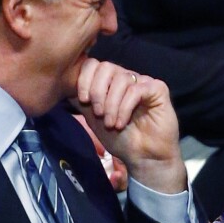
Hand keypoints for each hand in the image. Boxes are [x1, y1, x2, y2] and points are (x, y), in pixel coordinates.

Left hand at [73, 60, 185, 193]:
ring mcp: (143, 82)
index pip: (93, 65)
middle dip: (97, 91)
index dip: (84, 79)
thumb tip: (66, 84)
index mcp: (111, 82)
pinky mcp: (157, 89)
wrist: (143, 157)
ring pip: (121, 79)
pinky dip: (125, 107)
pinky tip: (121, 123)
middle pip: (106, 67)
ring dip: (111, 104)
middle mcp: (127, 78)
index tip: (83, 100)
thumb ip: (82, 100)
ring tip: (111, 124)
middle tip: (98, 113)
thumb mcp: (93, 118)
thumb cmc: (121, 139)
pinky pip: (136, 89)